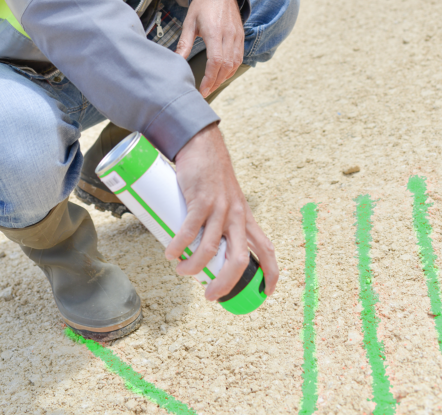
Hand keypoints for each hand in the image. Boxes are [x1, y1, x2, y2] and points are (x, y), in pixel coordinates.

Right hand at [165, 123, 278, 300]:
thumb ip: (220, 222)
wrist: (203, 145)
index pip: (266, 249)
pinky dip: (179, 246)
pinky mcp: (201, 200)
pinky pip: (190, 230)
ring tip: (180, 270)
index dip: (270, 274)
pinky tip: (171, 254)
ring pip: (211, 248)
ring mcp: (220, 208)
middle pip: (240, 259)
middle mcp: (237, 215)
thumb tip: (203, 251)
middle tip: (209, 295)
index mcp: (246, 218)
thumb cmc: (211, 176)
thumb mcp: (226, 201)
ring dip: (194, 266)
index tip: (265, 294)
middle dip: (226, 283)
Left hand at [175, 0, 243, 97]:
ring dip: (224, 78)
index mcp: (214, 31)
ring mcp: (237, 37)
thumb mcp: (189, 22)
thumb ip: (184, 44)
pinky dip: (231, 70)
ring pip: (234, 64)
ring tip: (212, 86)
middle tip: (205, 92)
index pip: (215, 61)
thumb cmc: (202, 5)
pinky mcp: (241, 37)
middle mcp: (228, 35)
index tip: (202, 89)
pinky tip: (222, 76)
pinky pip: (239, 58)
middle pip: (226, 66)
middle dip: (215, 82)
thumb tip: (177, 62)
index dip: (209, 78)